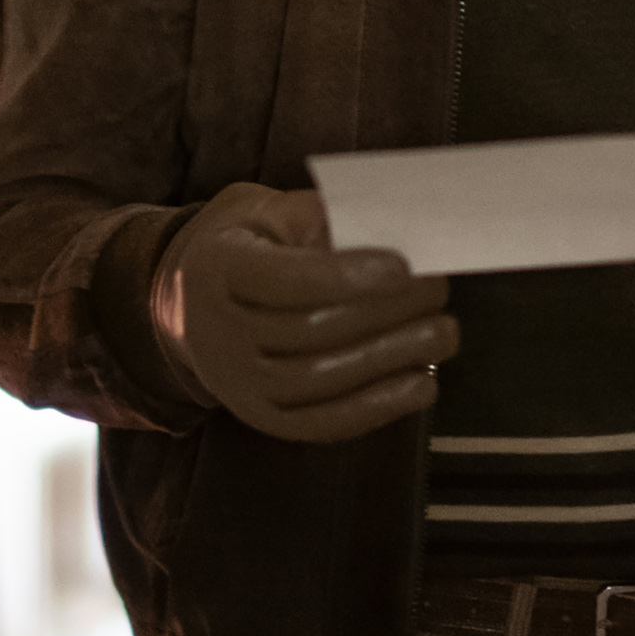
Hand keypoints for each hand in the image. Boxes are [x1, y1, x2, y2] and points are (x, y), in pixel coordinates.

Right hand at [149, 184, 454, 443]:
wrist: (192, 298)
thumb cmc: (253, 243)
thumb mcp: (273, 211)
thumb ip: (325, 219)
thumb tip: (397, 233)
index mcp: (215, 269)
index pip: (280, 279)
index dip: (344, 275)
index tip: (404, 266)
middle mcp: (216, 333)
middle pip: (307, 331)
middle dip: (384, 312)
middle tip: (438, 290)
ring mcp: (235, 383)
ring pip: (319, 380)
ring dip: (391, 359)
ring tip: (442, 334)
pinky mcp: (260, 416)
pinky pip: (322, 424)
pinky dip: (378, 408)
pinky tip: (423, 383)